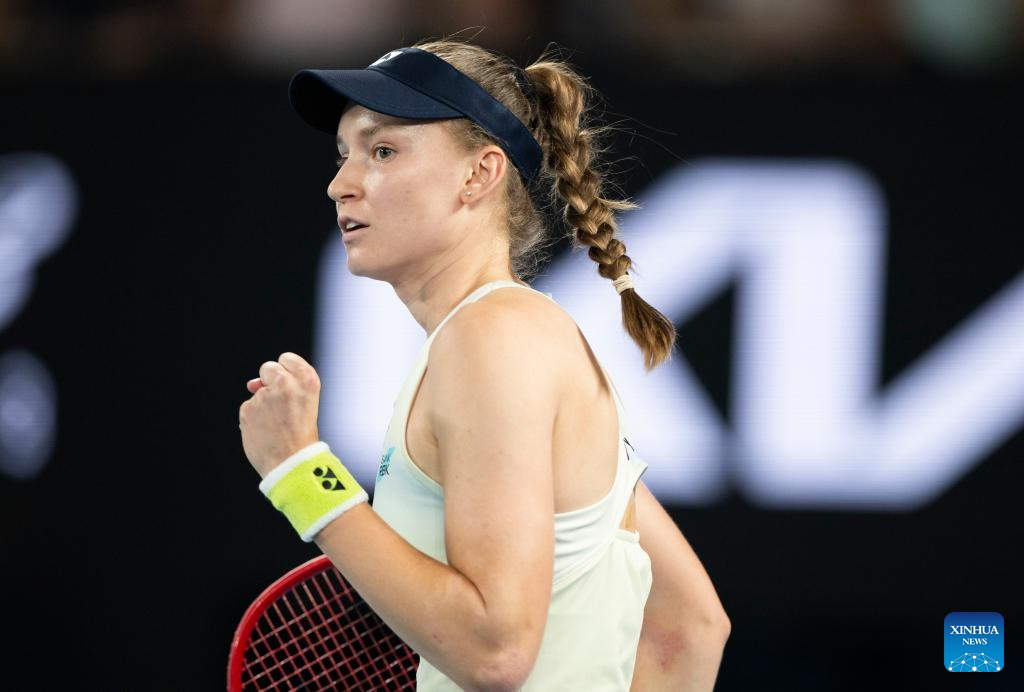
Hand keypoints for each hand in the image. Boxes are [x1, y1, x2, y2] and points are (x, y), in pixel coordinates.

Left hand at [239, 352, 321, 478]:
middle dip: (269, 381)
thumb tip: (251, 384)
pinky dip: (254, 418)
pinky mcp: (248, 409)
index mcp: (308, 381)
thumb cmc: (302, 436)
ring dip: (263, 405)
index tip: (289, 386)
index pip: (288, 358)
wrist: (292, 465)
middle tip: (281, 406)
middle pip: (268, 368)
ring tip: (276, 425)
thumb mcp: (307, 404)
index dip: (286, 371)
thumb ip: (286, 386)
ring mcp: (265, 396)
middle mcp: (286, 383)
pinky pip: (248, 408)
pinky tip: (265, 432)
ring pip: (257, 392)